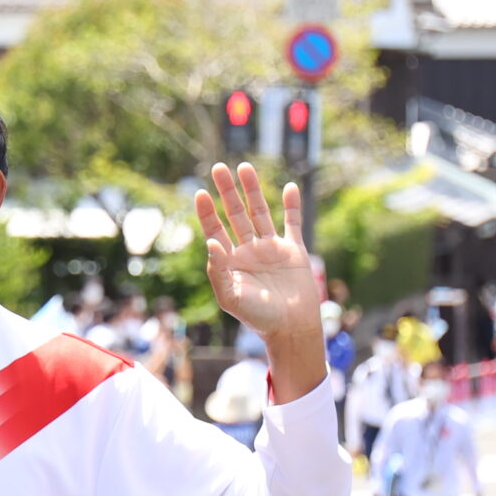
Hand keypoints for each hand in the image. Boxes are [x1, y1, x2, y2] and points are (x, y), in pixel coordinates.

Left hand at [193, 164, 322, 399]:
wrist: (291, 328)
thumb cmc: (258, 317)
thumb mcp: (231, 297)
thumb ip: (218, 270)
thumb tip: (211, 241)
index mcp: (231, 262)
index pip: (216, 230)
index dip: (208, 212)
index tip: (200, 193)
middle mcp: (249, 251)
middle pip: (236, 214)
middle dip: (227, 192)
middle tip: (218, 167)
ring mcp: (272, 249)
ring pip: (260, 213)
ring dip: (252, 190)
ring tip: (244, 167)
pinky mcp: (294, 251)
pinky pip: (293, 223)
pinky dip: (292, 206)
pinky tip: (289, 187)